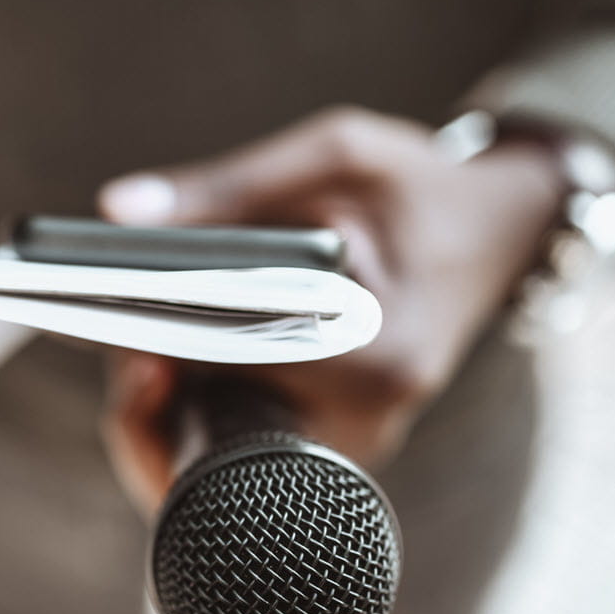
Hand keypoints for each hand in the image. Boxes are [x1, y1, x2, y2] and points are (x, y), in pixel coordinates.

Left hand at [95, 107, 563, 513]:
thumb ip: (228, 184)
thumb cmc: (419, 187)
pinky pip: (246, 447)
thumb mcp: (336, 155)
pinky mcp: (338, 440)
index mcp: (378, 351)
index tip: (114, 332)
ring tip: (141, 351)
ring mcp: (355, 439)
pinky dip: (200, 412)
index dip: (161, 356)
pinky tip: (176, 366)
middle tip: (119, 346)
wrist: (499, 231)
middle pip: (223, 437)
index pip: (239, 372)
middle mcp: (371, 416)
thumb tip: (115, 212)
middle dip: (154, 398)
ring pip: (225, 458)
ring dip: (169, 412)